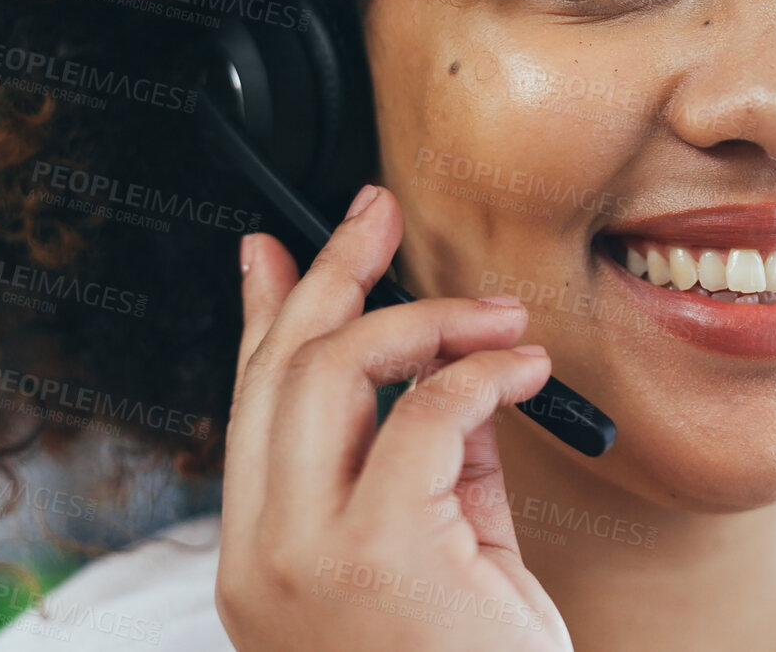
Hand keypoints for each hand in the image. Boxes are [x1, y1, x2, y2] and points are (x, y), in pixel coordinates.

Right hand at [215, 184, 572, 650]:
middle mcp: (266, 556)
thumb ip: (435, 469)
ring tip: (492, 313)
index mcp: (266, 561)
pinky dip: (479, 374)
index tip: (277, 249)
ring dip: (419, 317)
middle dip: (330, 276)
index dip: (263, 315)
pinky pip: (423, 414)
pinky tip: (524, 371)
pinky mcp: (378, 552)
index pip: (251, 407)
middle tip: (376, 215)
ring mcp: (308, 557)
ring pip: (330, 375)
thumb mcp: (451, 561)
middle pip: (281, 372)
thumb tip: (442, 375)